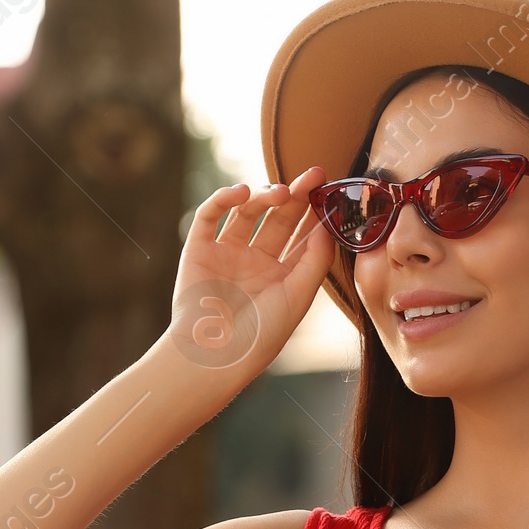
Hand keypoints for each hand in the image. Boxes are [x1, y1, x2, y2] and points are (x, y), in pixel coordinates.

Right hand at [163, 169, 335, 393]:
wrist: (215, 353)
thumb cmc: (261, 334)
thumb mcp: (299, 295)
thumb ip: (315, 259)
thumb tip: (327, 224)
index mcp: (281, 276)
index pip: (301, 235)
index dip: (315, 212)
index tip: (330, 189)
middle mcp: (254, 262)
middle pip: (278, 219)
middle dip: (296, 195)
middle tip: (313, 174)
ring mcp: (226, 254)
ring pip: (246, 212)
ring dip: (264, 196)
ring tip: (280, 192)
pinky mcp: (198, 249)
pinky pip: (210, 215)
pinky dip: (223, 198)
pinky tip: (242, 192)